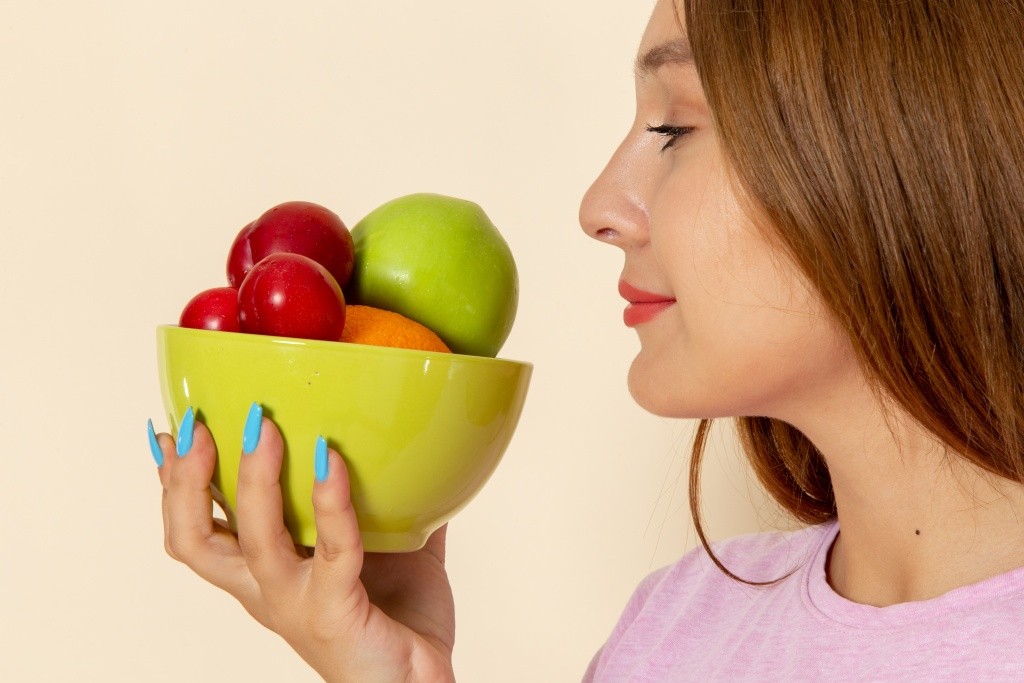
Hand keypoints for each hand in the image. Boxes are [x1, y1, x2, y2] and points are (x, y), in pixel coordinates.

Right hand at [150, 411, 455, 681]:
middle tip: (196, 424)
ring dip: (252, 481)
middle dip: (184, 480)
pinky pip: (329, 553)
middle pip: (194, 540)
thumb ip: (385, 499)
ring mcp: (295, 605)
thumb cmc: (400, 621)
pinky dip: (330, 505)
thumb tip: (408, 442)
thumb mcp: (384, 548)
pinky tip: (332, 463)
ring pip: (249, 543)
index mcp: (264, 575)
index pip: (198, 529)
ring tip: (263, 429)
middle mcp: (265, 591)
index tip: (172, 430)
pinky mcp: (333, 614)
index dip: (174, 484)